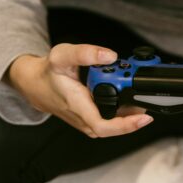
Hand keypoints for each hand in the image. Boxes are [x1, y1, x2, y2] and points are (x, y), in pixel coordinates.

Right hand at [7, 44, 153, 137]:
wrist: (35, 84)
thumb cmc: (49, 72)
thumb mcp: (62, 55)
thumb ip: (86, 53)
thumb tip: (110, 56)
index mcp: (77, 105)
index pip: (103, 126)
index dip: (126, 126)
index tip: (144, 117)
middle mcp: (83, 118)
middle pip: (113, 128)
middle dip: (134, 115)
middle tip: (148, 99)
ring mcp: (86, 121)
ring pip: (112, 125)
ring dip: (129, 115)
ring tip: (142, 98)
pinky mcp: (88, 119)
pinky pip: (108, 121)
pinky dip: (122, 113)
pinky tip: (131, 100)